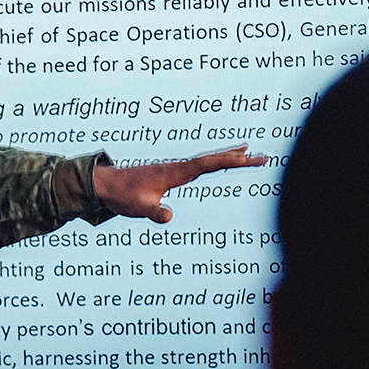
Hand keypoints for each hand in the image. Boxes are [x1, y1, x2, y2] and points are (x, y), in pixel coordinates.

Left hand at [93, 146, 268, 222]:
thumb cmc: (122, 196)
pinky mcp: (170, 173)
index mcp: (175, 172)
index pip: (208, 164)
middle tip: (263, 156)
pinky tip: (217, 164)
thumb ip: (154, 212)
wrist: (105, 185)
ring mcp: (175, 169)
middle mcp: (178, 167)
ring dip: (228, 157)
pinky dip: (213, 162)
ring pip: (207, 160)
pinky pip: (198, 165)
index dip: (231, 160)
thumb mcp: (138, 208)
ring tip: (248, 152)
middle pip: (213, 159)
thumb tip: (168, 216)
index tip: (251, 157)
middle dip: (239, 157)